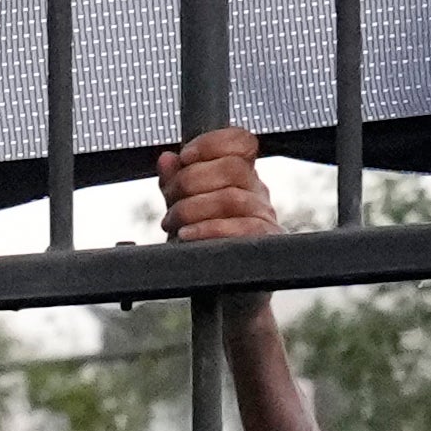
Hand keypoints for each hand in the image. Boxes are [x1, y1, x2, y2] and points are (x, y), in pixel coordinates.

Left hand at [157, 127, 274, 250]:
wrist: (223, 289)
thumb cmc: (205, 245)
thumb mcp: (186, 210)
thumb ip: (176, 184)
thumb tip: (167, 159)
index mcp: (241, 177)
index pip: (241, 142)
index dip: (212, 142)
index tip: (184, 157)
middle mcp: (256, 192)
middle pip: (231, 168)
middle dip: (189, 181)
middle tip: (169, 202)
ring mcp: (263, 216)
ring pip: (231, 198)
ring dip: (191, 209)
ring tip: (171, 224)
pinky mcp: (264, 242)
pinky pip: (241, 228)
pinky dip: (207, 229)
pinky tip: (186, 235)